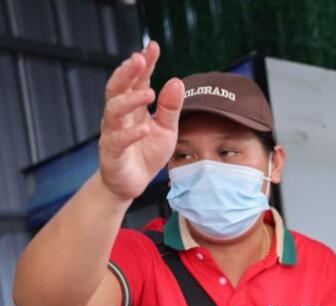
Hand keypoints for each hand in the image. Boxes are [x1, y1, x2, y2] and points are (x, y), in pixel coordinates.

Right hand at [99, 41, 183, 201]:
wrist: (131, 184)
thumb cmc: (146, 152)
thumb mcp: (166, 129)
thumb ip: (170, 107)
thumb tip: (177, 81)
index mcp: (133, 107)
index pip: (137, 80)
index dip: (144, 63)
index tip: (152, 46)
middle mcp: (119, 116)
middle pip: (117, 88)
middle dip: (127, 72)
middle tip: (139, 59)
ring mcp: (112, 133)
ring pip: (113, 111)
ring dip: (131, 100)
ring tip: (149, 93)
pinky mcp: (112, 153)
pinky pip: (118, 141)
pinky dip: (131, 134)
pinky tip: (144, 128)